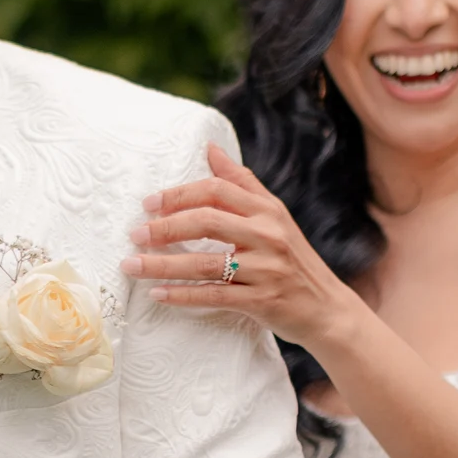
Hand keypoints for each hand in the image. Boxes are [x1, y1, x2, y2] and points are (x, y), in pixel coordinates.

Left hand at [121, 141, 354, 361]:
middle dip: (165, 226)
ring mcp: (266, 270)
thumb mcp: (274, 216)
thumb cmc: (293, 260)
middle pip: (207, 222)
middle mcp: (268, 235)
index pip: (218, 190)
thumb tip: (211, 147)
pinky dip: (183, 295)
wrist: (327, 309)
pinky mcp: (262, 302)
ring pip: (205, 263)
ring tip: (131, 265)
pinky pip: (214, 296)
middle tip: (135, 233)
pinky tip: (157, 294)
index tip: (149, 204)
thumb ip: (242, 183)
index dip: (179, 194)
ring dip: (162, 265)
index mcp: (268, 211)